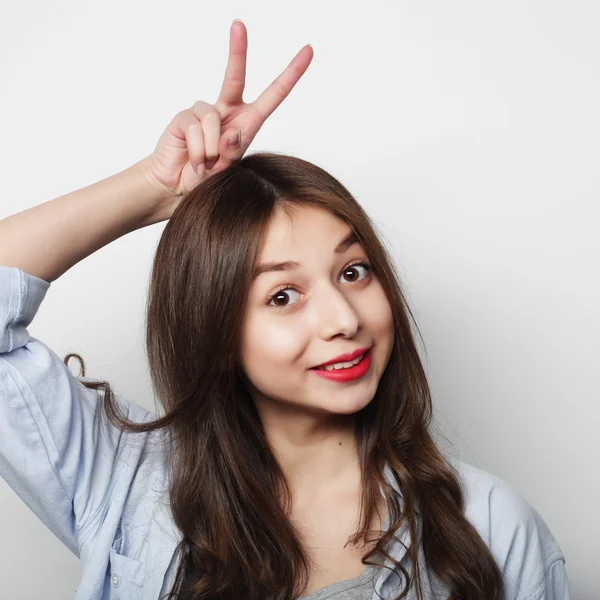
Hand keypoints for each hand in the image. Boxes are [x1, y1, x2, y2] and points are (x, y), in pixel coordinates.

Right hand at [141, 19, 312, 207]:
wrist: (178, 188)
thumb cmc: (208, 179)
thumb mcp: (228, 170)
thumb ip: (233, 153)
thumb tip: (232, 132)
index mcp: (247, 123)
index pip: (272, 95)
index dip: (290, 74)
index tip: (308, 51)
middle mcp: (226, 112)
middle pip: (234, 77)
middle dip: (237, 51)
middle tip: (238, 23)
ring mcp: (203, 112)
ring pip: (212, 120)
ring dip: (211, 149)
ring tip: (206, 165)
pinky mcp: (183, 117)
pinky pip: (195, 128)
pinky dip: (198, 151)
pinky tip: (194, 162)